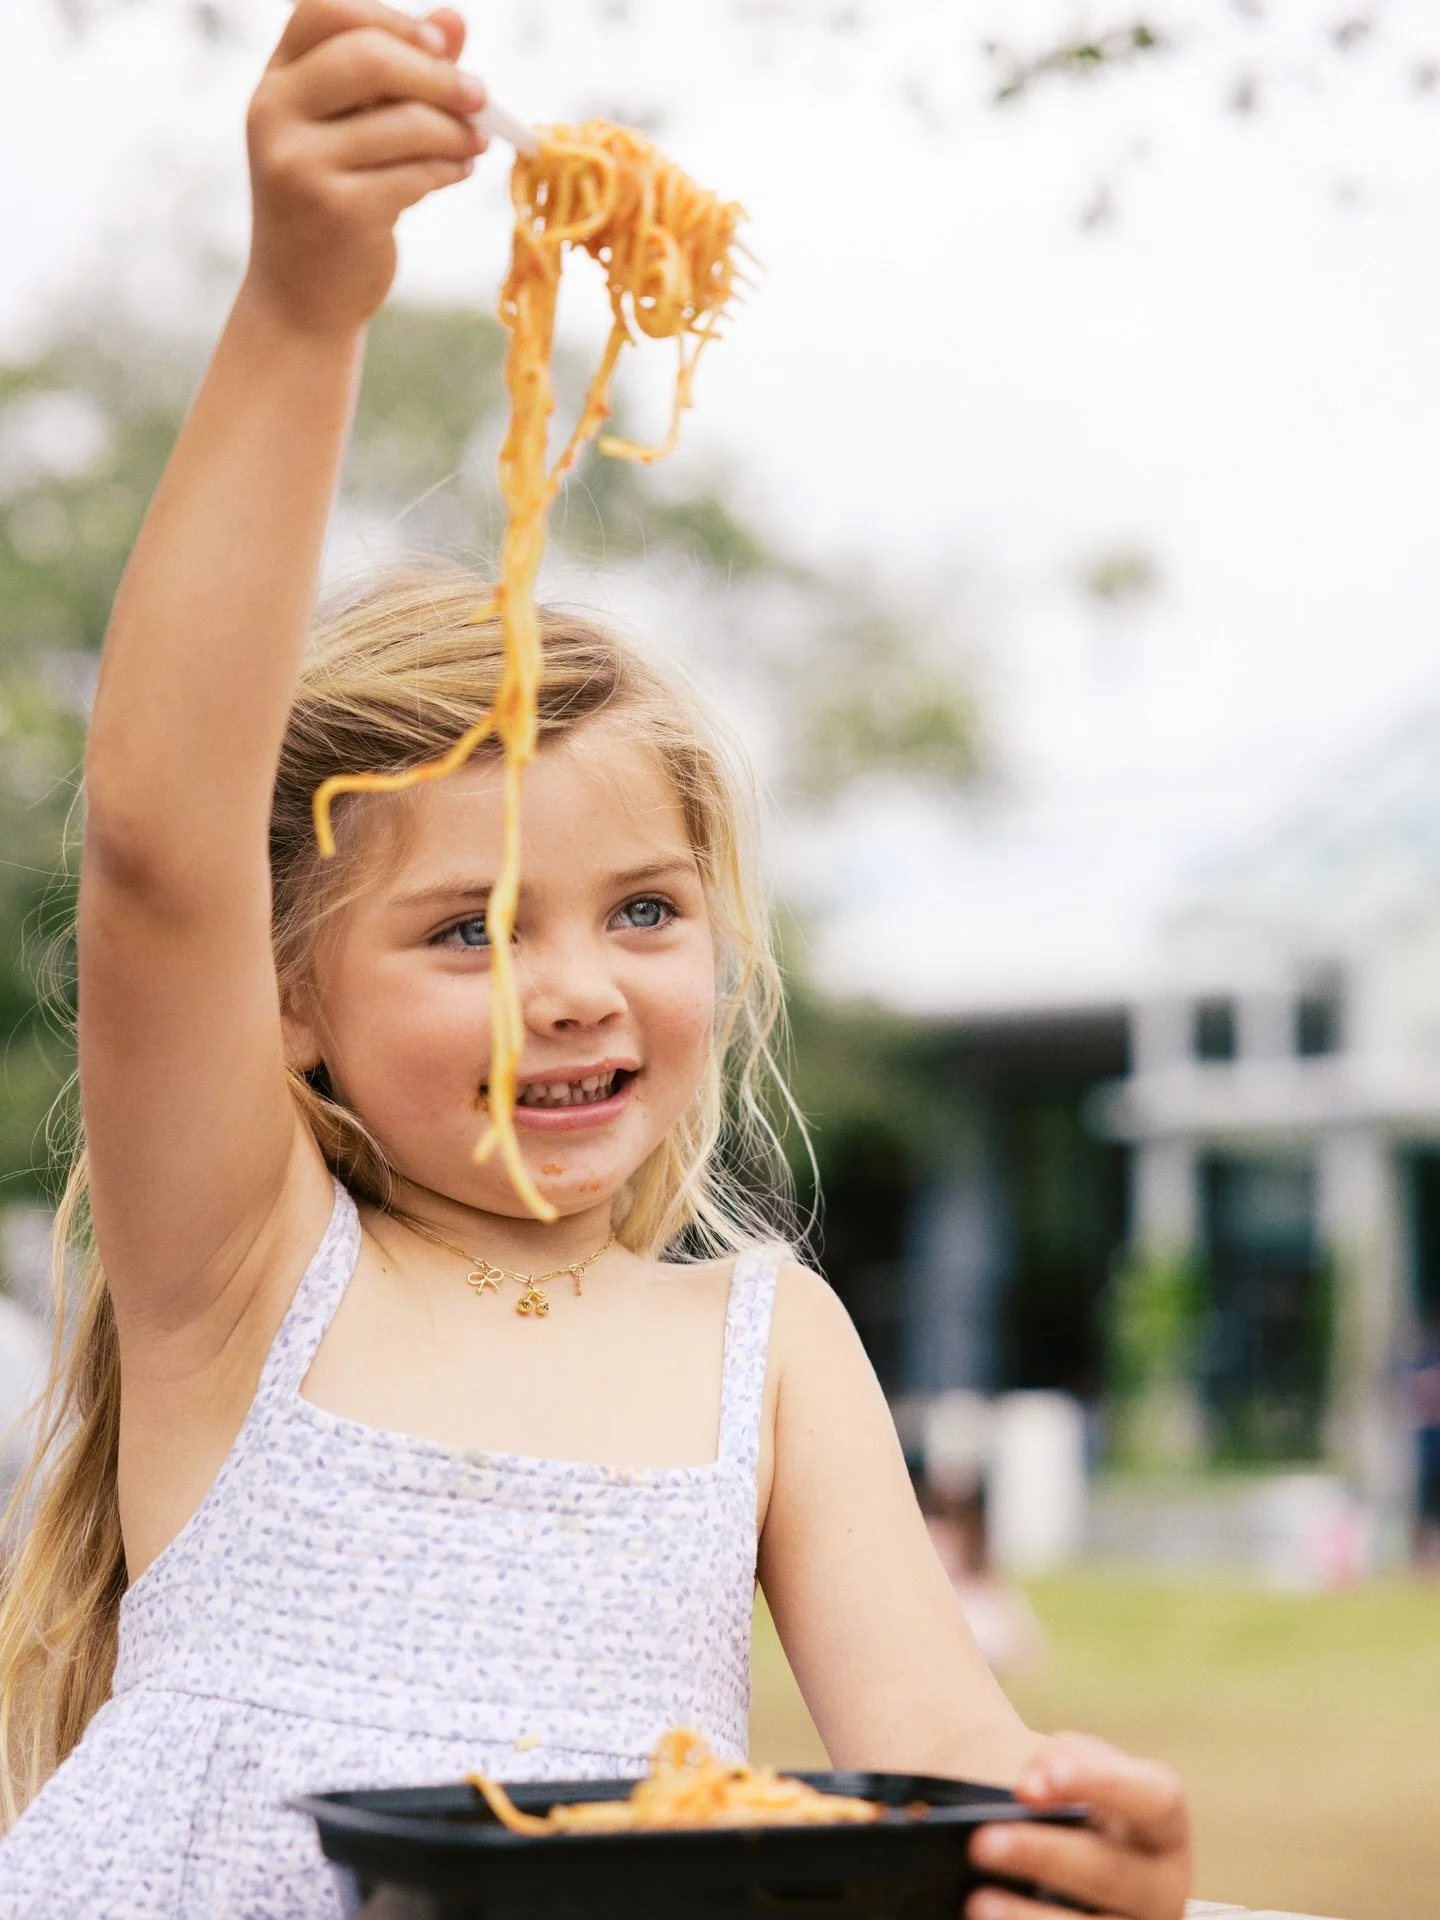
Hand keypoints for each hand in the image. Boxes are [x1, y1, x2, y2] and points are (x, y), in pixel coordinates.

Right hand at [243, 0, 487, 336]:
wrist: (300, 300)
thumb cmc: (332, 203)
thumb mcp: (352, 131)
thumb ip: (398, 73)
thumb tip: (454, 19)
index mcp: (275, 82)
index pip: (323, 9)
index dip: (388, 16)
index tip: (439, 45)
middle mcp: (274, 114)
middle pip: (368, 57)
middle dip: (438, 76)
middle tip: (482, 96)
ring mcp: (300, 164)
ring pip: (403, 122)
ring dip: (455, 131)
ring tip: (476, 143)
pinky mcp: (336, 211)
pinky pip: (414, 174)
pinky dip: (448, 170)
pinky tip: (459, 173)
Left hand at [966, 1732, 1191, 1919]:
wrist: (1065, 1869)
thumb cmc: (1074, 1809)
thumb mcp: (1075, 1774)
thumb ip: (1056, 1765)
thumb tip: (1031, 1788)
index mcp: (1165, 1828)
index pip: (1155, 1800)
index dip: (1101, 1785)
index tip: (1039, 1781)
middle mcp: (1163, 1888)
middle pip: (1110, 1873)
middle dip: (1044, 1856)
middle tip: (980, 1843)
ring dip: (1031, 1919)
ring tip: (978, 1904)